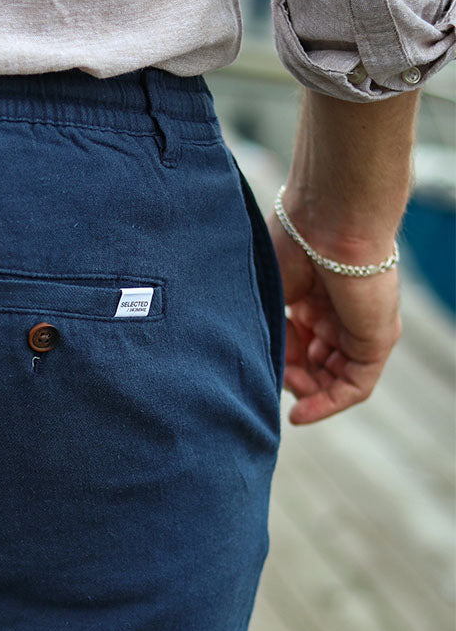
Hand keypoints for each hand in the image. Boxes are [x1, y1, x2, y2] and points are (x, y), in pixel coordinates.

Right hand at [268, 210, 401, 424]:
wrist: (328, 218)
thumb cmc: (292, 241)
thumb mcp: (270, 294)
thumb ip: (270, 330)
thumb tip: (264, 364)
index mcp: (311, 298)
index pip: (297, 346)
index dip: (276, 363)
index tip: (253, 370)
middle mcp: (336, 313)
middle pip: (315, 365)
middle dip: (292, 379)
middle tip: (271, 379)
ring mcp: (358, 327)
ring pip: (333, 378)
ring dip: (308, 393)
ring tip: (288, 393)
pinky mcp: (376, 339)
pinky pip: (355, 385)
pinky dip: (329, 403)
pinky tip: (302, 413)